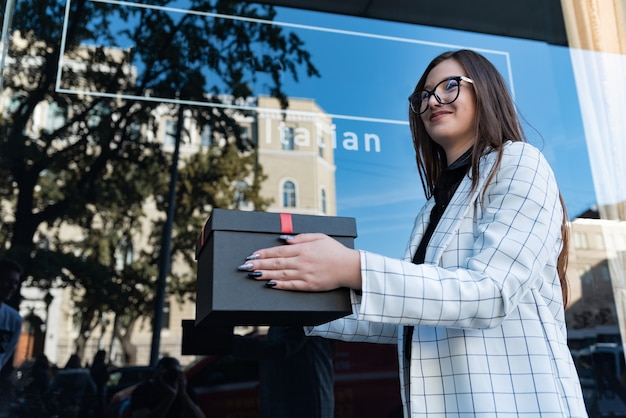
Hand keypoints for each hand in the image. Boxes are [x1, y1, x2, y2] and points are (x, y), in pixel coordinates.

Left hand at [238, 233, 361, 290]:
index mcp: (303, 248)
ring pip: (281, 274)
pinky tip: (269, 284)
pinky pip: (291, 285)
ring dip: (265, 274)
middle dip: (259, 264)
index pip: (279, 250)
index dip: (264, 253)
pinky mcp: (309, 285)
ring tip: (252, 275)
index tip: (252, 255)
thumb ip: (301, 237)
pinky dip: (279, 285)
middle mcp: (302, 261)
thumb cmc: (335, 251)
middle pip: (276, 263)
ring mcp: (305, 274)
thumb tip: (285, 238)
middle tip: (245, 266)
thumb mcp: (319, 237)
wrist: (349, 267)